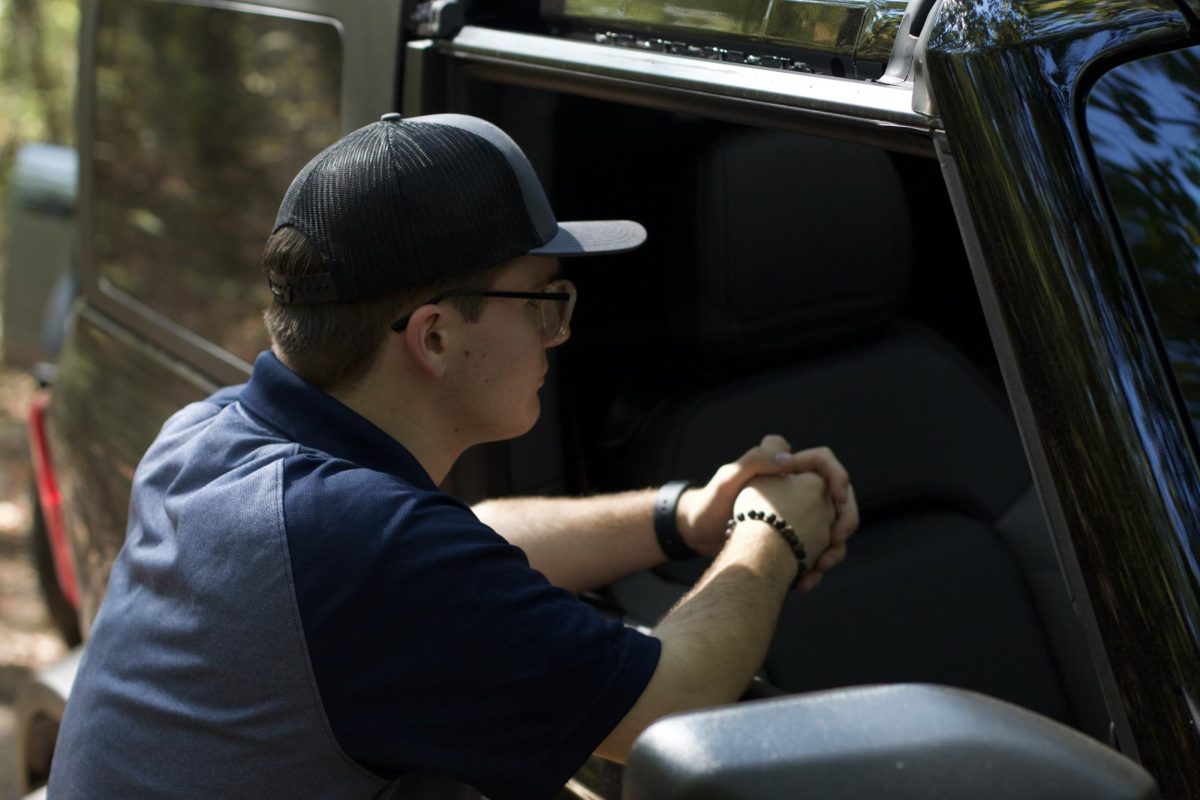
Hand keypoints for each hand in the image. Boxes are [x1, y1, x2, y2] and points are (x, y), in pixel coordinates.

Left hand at [677, 435, 858, 560]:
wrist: (698, 536)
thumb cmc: (709, 502)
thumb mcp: (728, 477)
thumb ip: (756, 460)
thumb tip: (790, 460)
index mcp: (784, 468)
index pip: (824, 462)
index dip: (838, 477)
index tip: (836, 497)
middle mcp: (796, 490)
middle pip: (840, 500)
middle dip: (845, 521)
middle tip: (836, 540)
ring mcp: (798, 517)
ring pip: (833, 530)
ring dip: (834, 550)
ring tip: (820, 567)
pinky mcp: (793, 541)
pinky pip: (817, 552)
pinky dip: (816, 568)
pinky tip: (805, 582)